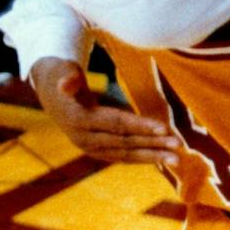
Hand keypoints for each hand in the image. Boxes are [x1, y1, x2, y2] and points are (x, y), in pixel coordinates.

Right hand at [30, 58, 181, 164]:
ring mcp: (90, 148)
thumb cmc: (62, 75)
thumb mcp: (62, 70)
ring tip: (177, 158)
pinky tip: (161, 158)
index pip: (115, 123)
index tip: (163, 128)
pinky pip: (122, 156)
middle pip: (124, 142)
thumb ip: (67, 76)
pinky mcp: (97, 151)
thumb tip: (65, 83)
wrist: (50, 94)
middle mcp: (84, 139)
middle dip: (153, 144)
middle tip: (178, 146)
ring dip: (152, 156)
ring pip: (125, 154)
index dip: (139, 125)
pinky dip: (142, 158)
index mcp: (78, 119)